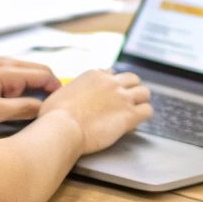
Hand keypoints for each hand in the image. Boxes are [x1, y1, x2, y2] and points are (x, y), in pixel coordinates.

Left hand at [0, 55, 61, 127]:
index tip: (64, 102)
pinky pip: (12, 74)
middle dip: (46, 85)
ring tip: (39, 106)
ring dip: (33, 86)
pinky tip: (21, 100)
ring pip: (24, 71)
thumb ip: (22, 108)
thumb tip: (45, 107)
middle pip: (35, 69)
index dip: (55, 87)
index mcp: (1, 69)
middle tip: (55, 105)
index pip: (40, 73)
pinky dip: (21, 85)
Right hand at [37, 69, 152, 154]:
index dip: (112, 84)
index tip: (111, 93)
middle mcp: (111, 83)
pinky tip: (137, 122)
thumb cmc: (55, 115)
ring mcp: (122, 98)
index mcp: (94, 75)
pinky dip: (144, 115)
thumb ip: (72, 90)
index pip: (112, 73)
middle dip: (132, 88)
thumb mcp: (60, 92)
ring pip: (144, 92)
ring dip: (141, 101)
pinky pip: (147, 111)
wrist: (62, 128)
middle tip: (129, 100)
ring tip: (137, 110)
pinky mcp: (129, 115)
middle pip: (133, 79)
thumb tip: (70, 95)